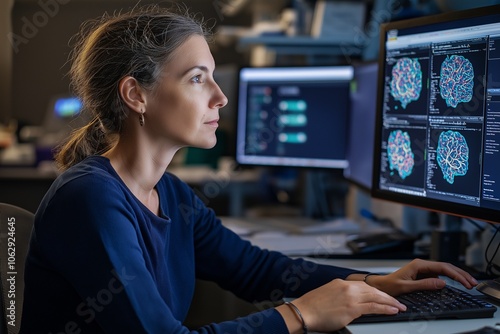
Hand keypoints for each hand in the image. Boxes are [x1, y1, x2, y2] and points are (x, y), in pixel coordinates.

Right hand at [279, 278, 406, 332]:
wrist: (303, 312)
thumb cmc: (311, 307)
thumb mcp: (327, 295)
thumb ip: (340, 296)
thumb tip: (350, 303)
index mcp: (341, 283)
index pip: (364, 285)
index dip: (377, 291)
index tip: (383, 296)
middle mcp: (347, 287)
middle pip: (373, 290)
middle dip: (387, 296)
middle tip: (397, 301)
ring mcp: (350, 298)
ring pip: (376, 297)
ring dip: (390, 302)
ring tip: (399, 306)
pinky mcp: (352, 309)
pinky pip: (374, 307)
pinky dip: (385, 308)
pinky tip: (392, 310)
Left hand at [366, 258, 477, 295]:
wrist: (381, 285)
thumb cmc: (390, 285)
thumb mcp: (407, 287)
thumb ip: (424, 284)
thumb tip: (442, 283)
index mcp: (418, 264)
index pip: (442, 267)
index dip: (456, 274)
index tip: (465, 281)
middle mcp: (422, 264)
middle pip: (446, 266)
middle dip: (460, 274)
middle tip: (472, 282)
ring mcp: (423, 268)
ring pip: (444, 269)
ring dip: (457, 275)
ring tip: (468, 282)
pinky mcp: (423, 273)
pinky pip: (440, 273)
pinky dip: (450, 277)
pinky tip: (457, 282)